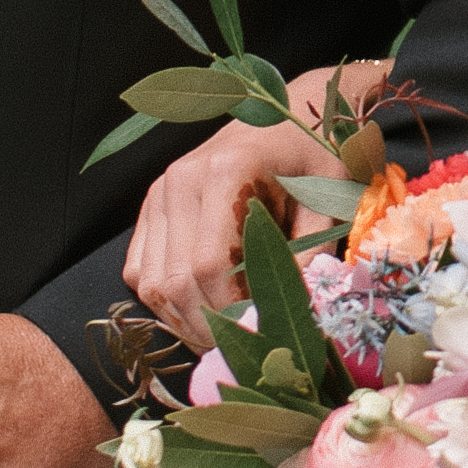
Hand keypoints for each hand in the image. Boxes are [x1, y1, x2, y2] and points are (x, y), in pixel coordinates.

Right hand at [129, 113, 329, 329]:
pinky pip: (139, 270)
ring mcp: (160, 192)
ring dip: (183, 319)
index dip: (231, 311)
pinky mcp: (151, 207)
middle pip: (176, 280)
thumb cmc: (314, 160)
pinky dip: (164, 300)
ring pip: (151, 282)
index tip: (260, 333)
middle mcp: (181, 180)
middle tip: (243, 348)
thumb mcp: (327, 203)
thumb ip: (312, 257)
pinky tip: (200, 307)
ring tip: (222, 334)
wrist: (286, 119)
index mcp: (227, 172)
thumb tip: (298, 315)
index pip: (210, 265)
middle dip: (208, 326)